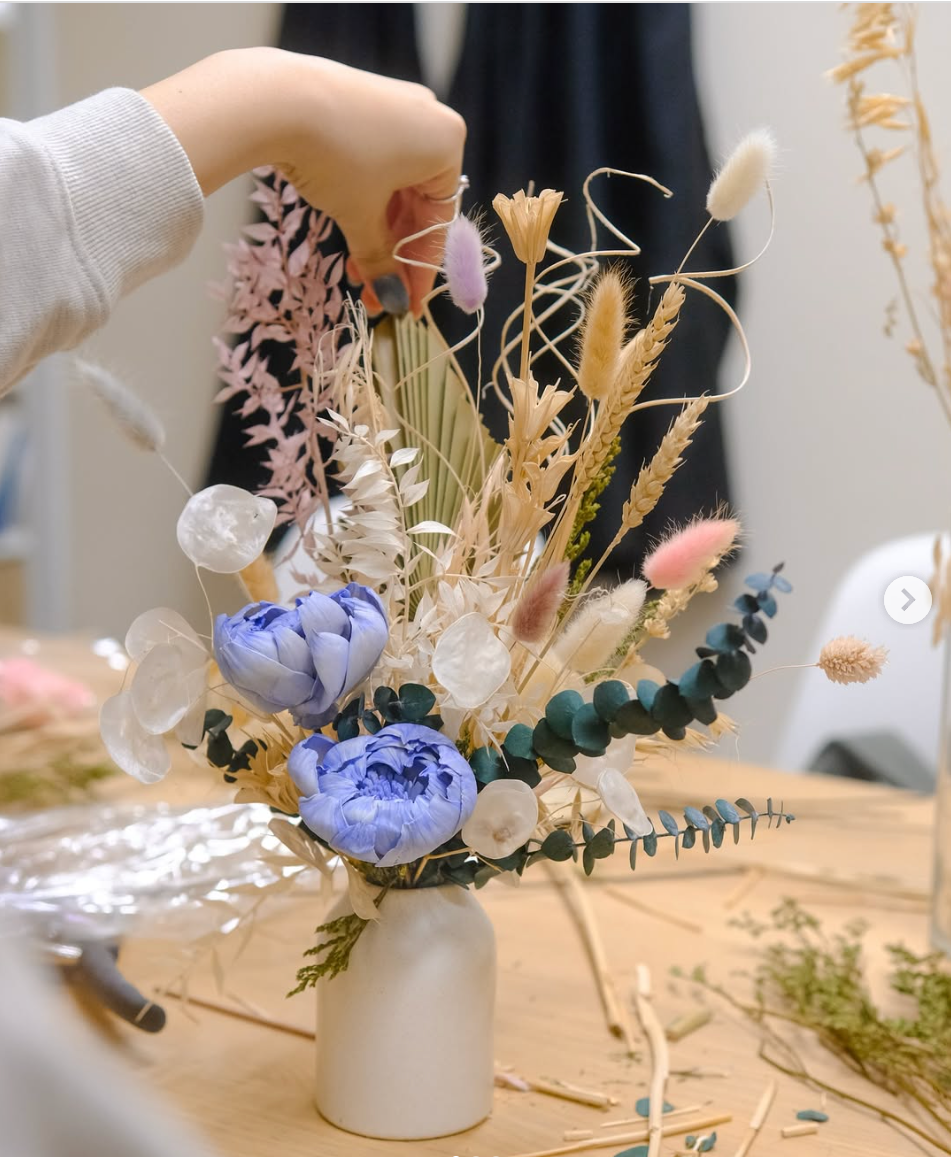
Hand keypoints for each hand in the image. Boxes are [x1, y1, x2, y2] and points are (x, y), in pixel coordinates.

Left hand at [142, 48, 465, 314]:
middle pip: (418, 204)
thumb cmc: (335, 157)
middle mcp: (429, 119)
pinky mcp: (364, 103)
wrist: (277, 99)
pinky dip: (365, 199)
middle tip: (376, 293)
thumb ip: (381, 261)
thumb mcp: (360, 217)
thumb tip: (394, 301)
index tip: (410, 303)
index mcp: (446, 144)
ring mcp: (396, 107)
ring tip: (354, 269)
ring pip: (395, 186)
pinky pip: (377, 161)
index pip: (440, 220)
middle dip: (394, 253)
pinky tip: (347, 228)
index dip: (422, 269)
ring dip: (376, 232)